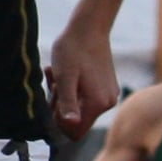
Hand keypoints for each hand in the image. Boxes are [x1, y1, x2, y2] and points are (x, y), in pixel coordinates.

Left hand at [46, 23, 119, 138]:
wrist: (89, 28)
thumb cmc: (72, 51)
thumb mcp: (64, 78)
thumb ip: (67, 103)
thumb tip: (71, 125)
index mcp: (98, 104)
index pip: (75, 133)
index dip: (59, 122)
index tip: (53, 99)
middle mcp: (107, 103)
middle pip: (76, 120)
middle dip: (60, 104)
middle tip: (53, 82)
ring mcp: (108, 95)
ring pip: (78, 107)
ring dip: (64, 94)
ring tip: (58, 74)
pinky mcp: (106, 87)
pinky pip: (84, 97)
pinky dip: (72, 88)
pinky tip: (66, 72)